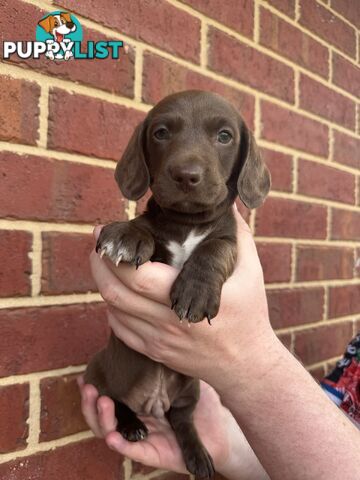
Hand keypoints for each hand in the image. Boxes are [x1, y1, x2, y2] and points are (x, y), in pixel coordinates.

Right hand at [78, 377, 252, 476]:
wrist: (220, 431)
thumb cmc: (202, 403)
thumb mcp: (183, 377)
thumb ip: (166, 362)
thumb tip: (151, 335)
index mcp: (138, 405)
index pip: (110, 397)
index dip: (94, 388)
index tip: (83, 375)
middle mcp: (135, 420)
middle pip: (102, 415)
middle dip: (90, 401)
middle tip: (86, 385)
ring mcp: (141, 437)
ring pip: (110, 432)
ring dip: (100, 418)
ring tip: (99, 401)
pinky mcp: (150, 454)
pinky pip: (130, 450)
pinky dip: (118, 442)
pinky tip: (111, 435)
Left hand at [90, 206, 274, 389]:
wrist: (246, 365)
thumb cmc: (249, 315)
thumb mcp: (250, 272)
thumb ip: (239, 236)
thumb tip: (230, 205)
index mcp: (189, 298)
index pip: (138, 277)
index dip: (115, 255)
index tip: (106, 233)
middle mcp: (168, 323)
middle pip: (116, 293)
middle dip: (99, 265)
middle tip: (98, 245)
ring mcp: (158, 341)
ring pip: (113, 312)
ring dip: (103, 284)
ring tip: (102, 263)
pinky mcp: (155, 352)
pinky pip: (120, 331)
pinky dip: (111, 309)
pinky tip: (116, 292)